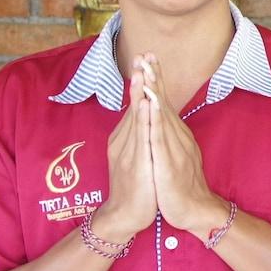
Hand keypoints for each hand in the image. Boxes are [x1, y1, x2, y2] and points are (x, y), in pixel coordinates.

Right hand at [90, 66, 156, 243]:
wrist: (124, 216)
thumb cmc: (135, 186)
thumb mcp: (137, 156)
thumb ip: (138, 136)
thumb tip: (143, 118)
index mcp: (126, 138)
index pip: (136, 105)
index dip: (141, 82)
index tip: (146, 59)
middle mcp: (124, 141)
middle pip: (134, 105)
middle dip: (139, 80)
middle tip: (143, 55)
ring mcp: (128, 151)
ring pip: (135, 117)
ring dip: (139, 93)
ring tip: (143, 71)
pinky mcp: (135, 164)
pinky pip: (140, 138)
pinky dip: (143, 119)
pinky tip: (146, 105)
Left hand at [143, 55, 227, 234]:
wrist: (195, 211)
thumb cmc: (180, 185)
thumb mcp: (172, 155)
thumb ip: (167, 136)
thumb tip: (161, 119)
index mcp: (175, 134)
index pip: (164, 102)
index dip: (156, 80)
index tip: (148, 58)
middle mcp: (177, 136)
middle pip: (164, 101)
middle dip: (155, 76)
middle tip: (147, 53)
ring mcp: (174, 148)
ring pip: (162, 114)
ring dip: (154, 90)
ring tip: (146, 71)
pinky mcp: (169, 163)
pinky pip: (160, 137)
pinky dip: (154, 118)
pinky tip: (150, 104)